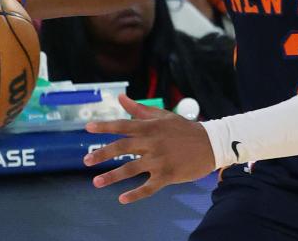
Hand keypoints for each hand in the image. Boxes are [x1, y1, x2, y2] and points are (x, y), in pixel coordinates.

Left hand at [84, 94, 215, 202]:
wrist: (211, 143)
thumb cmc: (184, 128)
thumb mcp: (163, 116)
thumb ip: (139, 110)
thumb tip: (120, 98)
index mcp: (151, 127)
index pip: (124, 125)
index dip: (105, 126)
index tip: (87, 128)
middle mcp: (153, 142)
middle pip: (123, 147)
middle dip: (103, 154)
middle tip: (86, 160)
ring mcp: (160, 160)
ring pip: (132, 169)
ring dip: (113, 176)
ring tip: (96, 183)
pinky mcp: (168, 175)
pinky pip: (149, 187)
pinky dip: (136, 194)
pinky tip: (122, 199)